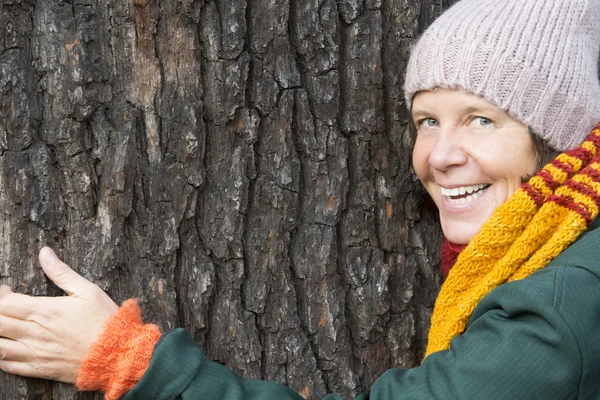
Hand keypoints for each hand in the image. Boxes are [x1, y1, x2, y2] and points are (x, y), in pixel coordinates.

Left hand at [0, 247, 118, 383]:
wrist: (116, 353)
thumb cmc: (104, 321)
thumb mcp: (88, 291)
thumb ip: (62, 272)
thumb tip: (45, 253)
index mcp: (44, 311)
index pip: (5, 303)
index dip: (1, 295)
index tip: (7, 291)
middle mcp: (34, 333)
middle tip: (6, 307)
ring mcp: (35, 353)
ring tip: (5, 327)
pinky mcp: (39, 369)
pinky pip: (8, 366)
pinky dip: (1, 357)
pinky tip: (7, 347)